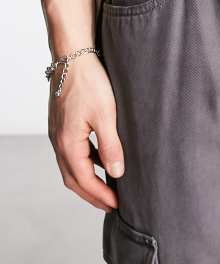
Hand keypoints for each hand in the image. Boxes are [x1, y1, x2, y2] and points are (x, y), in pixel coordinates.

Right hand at [48, 52, 123, 211]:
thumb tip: (117, 173)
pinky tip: (101, 160)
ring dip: (88, 180)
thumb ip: (111, 146)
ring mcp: (59, 133)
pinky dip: (86, 163)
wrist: (73, 57)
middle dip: (92, 194)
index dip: (100, 195)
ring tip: (107, 188)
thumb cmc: (89, 82)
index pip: (84, 180)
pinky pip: (73, 152)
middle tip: (111, 205)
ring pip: (71, 166)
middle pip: (73, 179)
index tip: (117, 206)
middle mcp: (59, 141)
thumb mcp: (105, 115)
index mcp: (68, 143)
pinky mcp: (63, 124)